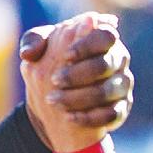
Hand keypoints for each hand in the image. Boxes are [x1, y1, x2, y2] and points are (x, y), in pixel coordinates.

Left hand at [19, 13, 133, 152]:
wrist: (59, 99)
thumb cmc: (53, 65)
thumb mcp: (40, 50)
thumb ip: (33, 43)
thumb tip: (30, 52)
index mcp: (102, 40)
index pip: (105, 36)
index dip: (87, 45)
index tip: (66, 56)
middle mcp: (118, 60)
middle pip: (106, 64)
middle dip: (77, 74)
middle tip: (54, 80)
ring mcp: (122, 85)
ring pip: (106, 91)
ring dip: (77, 97)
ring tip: (53, 100)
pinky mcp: (122, 108)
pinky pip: (111, 114)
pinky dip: (88, 117)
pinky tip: (69, 116)